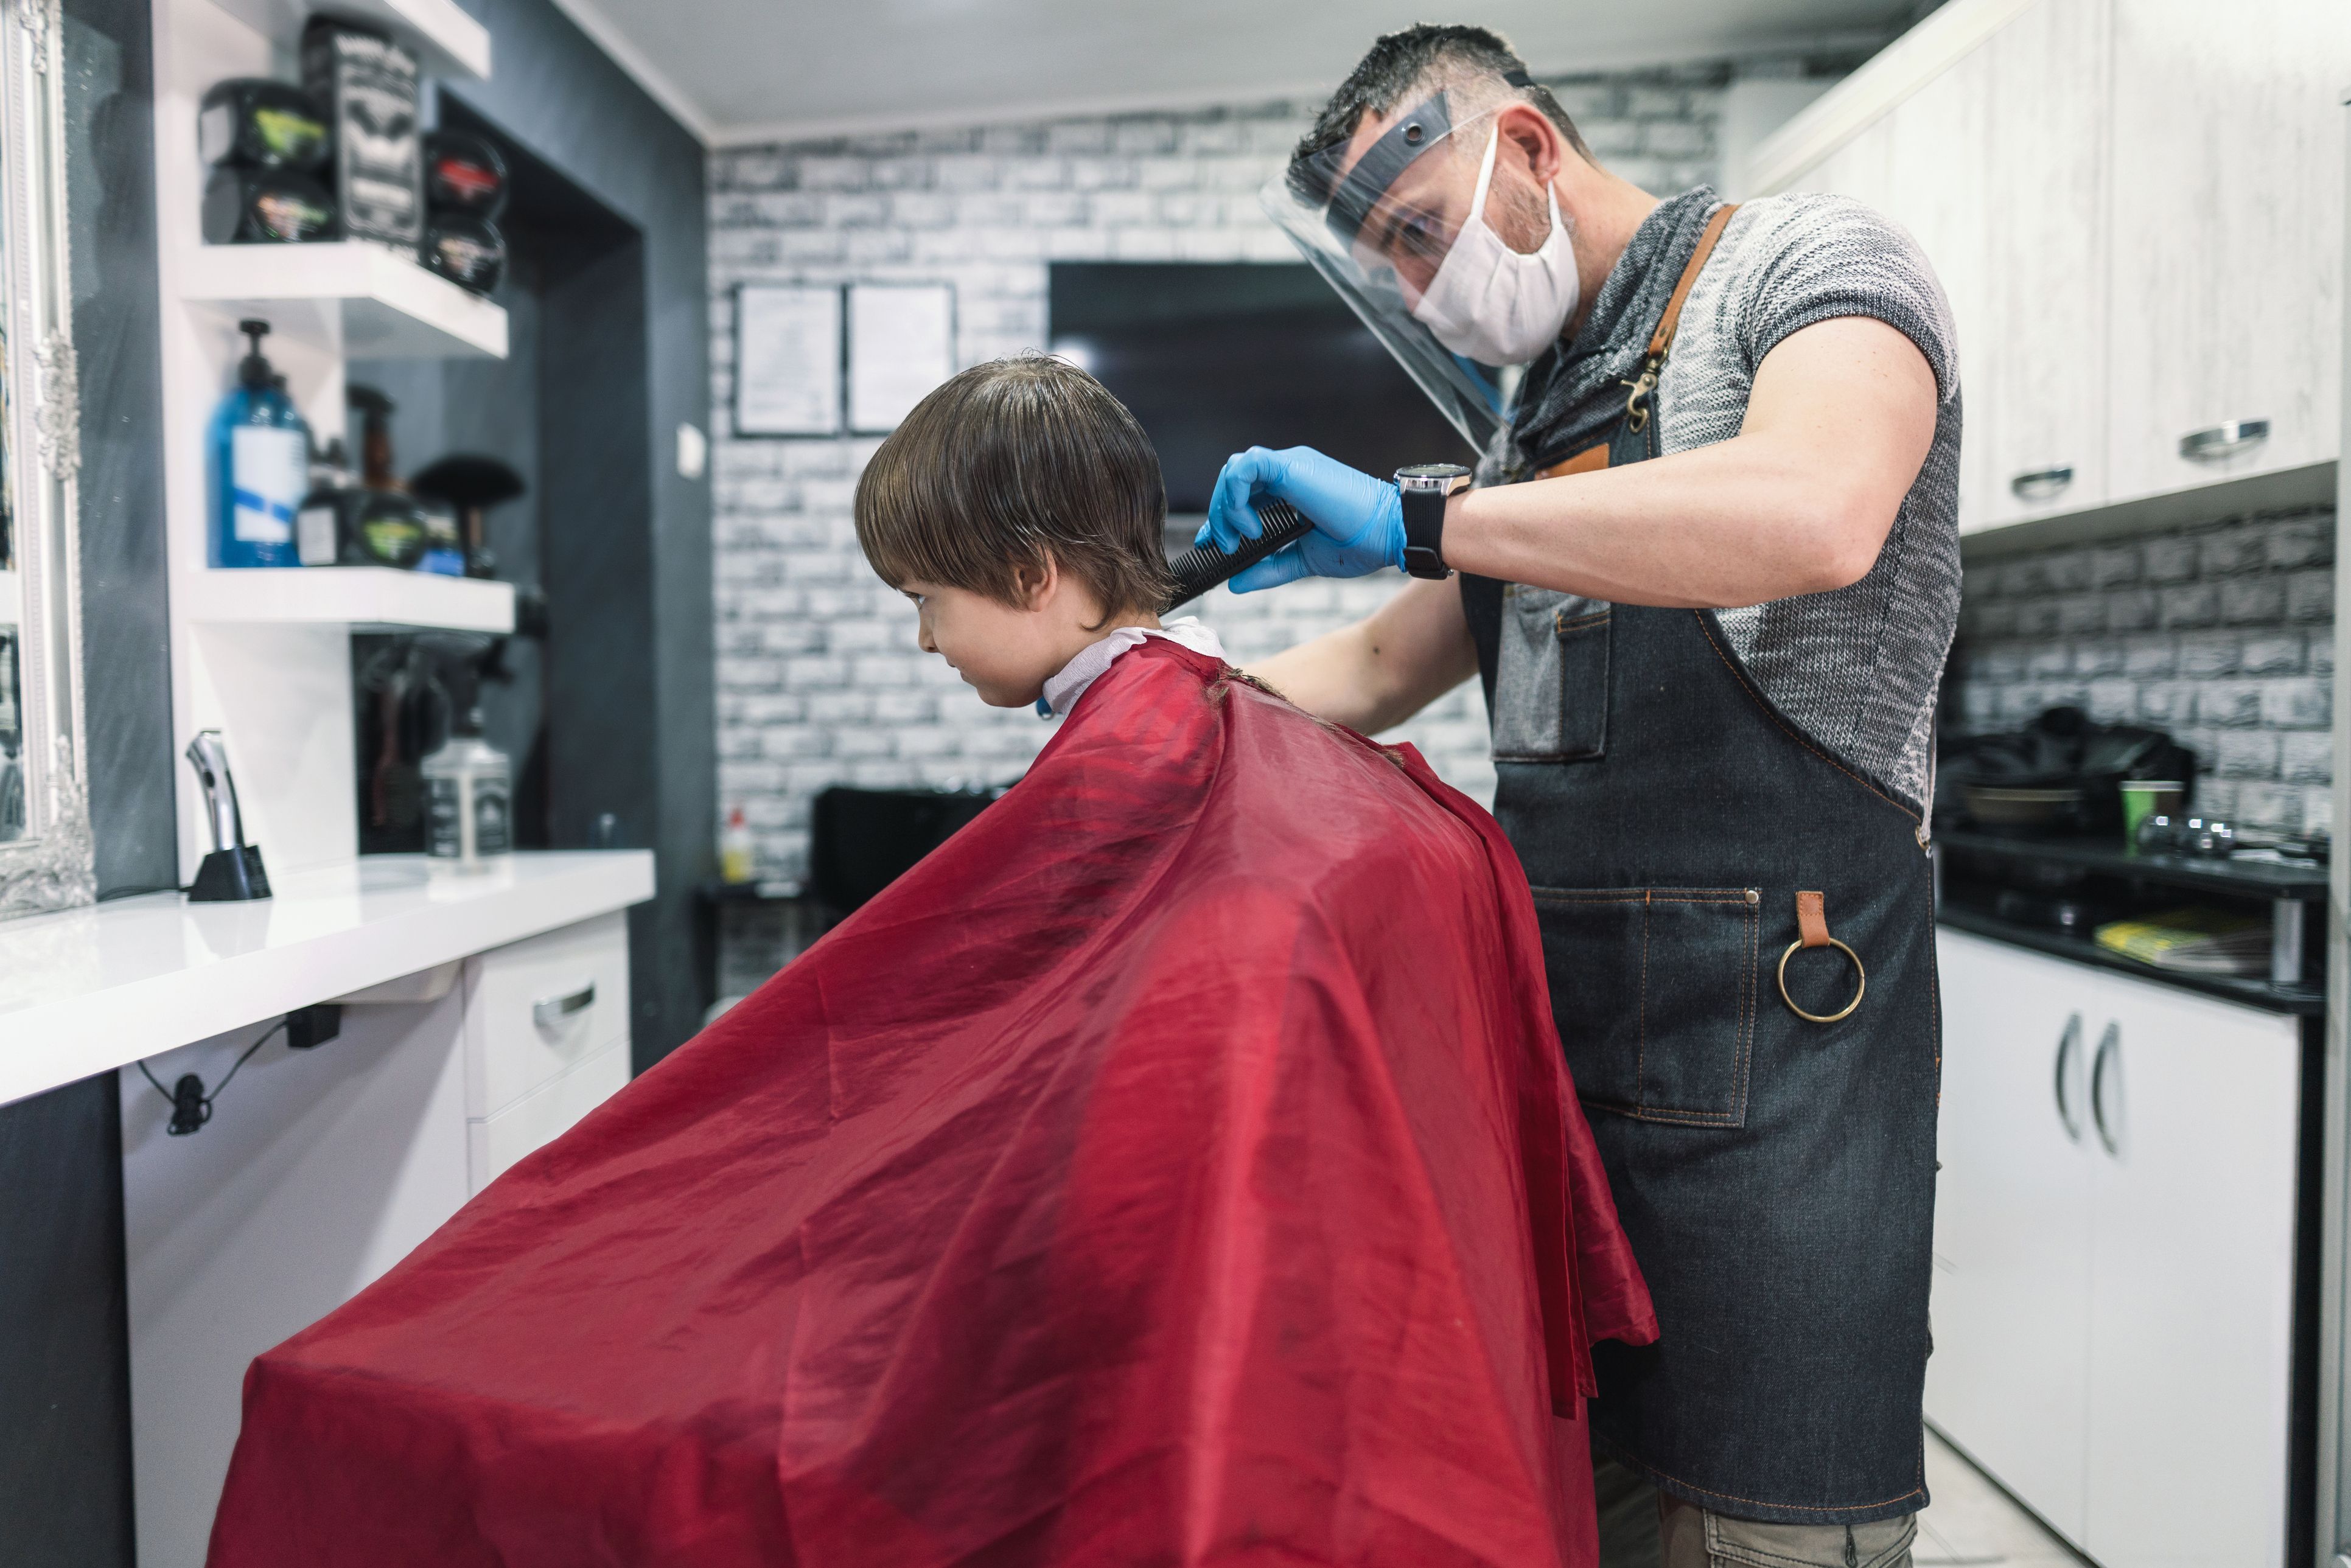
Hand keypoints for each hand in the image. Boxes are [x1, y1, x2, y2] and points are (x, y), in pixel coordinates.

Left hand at [1198, 446, 1402, 592]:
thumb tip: (1235, 582)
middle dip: (1220, 515)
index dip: (1223, 517)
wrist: (1390, 533)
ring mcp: (1290, 465)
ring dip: (1227, 506)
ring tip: (1238, 537)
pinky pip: (1245, 467)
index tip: (1215, 545)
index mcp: (1293, 488)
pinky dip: (1237, 496)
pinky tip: (1250, 524)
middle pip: (1234, 479)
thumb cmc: (1360, 542)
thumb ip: (1269, 569)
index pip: (1244, 492)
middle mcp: (1289, 471)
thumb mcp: (1303, 559)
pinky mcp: (1291, 465)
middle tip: (1224, 546)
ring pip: (1235, 470)